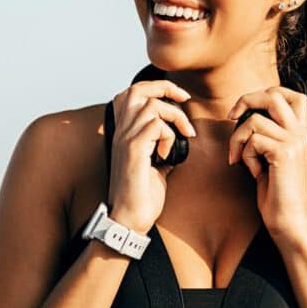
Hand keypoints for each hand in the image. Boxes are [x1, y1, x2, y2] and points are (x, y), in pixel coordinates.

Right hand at [108, 80, 196, 232]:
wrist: (130, 220)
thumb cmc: (142, 197)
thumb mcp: (156, 168)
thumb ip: (162, 150)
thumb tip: (179, 142)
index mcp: (125, 133)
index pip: (133, 92)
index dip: (157, 87)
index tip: (180, 99)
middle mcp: (121, 132)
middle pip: (138, 89)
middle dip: (165, 88)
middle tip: (185, 100)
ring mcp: (125, 140)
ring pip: (152, 106)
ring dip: (173, 117)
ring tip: (182, 136)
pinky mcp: (133, 152)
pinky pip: (155, 126)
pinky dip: (169, 136)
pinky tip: (168, 154)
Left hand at [227, 87, 306, 242]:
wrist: (290, 223)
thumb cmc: (277, 194)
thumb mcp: (272, 158)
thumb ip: (267, 135)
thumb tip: (243, 115)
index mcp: (302, 133)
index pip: (293, 95)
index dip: (267, 93)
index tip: (246, 110)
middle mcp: (302, 134)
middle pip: (274, 95)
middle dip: (247, 100)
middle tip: (232, 117)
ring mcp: (295, 142)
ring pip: (255, 120)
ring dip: (239, 139)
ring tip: (243, 160)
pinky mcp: (284, 154)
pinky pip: (252, 140)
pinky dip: (244, 155)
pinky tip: (253, 172)